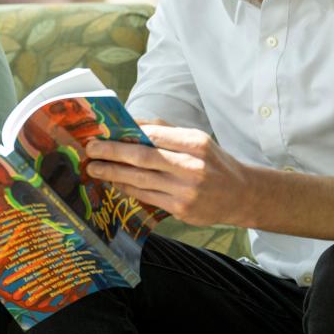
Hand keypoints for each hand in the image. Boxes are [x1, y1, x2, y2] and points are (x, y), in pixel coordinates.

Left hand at [86, 125, 256, 226]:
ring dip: (113, 174)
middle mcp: (191, 167)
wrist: (241, 195)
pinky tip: (115, 182)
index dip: (126, 135)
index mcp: (195, 143)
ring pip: (140, 180)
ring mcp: (186, 191)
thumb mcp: (197, 139)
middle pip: (142, 158)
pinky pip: (146, 197)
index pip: (154, 135)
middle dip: (112, 153)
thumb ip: (165, 130)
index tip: (105, 133)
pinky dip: (127, 188)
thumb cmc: (214, 162)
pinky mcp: (181, 209)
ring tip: (95, 168)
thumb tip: (132, 123)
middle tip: (91, 150)